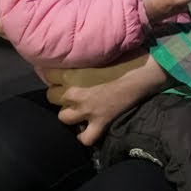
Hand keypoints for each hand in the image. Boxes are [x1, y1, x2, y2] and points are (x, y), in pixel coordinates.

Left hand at [44, 53, 168, 145]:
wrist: (142, 73)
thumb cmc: (123, 56)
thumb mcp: (97, 52)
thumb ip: (81, 57)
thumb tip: (73, 56)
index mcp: (71, 73)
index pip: (47, 74)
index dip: (54, 74)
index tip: (60, 74)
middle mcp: (74, 93)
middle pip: (52, 97)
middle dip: (59, 94)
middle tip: (71, 91)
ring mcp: (86, 110)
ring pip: (63, 117)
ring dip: (69, 113)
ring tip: (77, 108)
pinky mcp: (100, 123)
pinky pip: (85, 138)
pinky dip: (84, 135)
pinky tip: (87, 128)